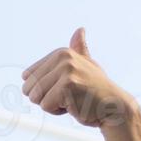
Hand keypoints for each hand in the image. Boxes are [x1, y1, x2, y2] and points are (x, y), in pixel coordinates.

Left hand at [21, 28, 138, 127]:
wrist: (114, 106)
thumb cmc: (96, 88)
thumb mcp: (86, 65)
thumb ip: (79, 50)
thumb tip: (80, 29)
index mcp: (60, 53)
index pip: (27, 77)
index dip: (42, 89)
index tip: (64, 87)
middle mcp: (63, 59)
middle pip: (28, 88)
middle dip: (44, 98)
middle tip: (68, 95)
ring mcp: (66, 71)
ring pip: (35, 98)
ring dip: (51, 105)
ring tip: (71, 100)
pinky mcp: (67, 86)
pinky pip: (46, 106)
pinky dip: (58, 111)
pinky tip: (75, 106)